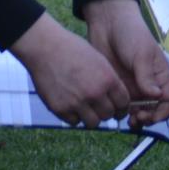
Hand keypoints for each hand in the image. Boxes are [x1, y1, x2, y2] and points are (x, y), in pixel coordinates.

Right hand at [11, 12, 130, 127]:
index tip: (117, 108)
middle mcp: (94, 93)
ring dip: (90, 116)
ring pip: (93, 123)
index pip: (123, 103)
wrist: (45, 47)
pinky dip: (74, 116)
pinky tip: (71, 104)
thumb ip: (109, 81)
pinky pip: (74, 122)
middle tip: (99, 107)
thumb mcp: (98, 60)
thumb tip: (116, 101)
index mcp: (107, 79)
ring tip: (85, 106)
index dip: (121, 107)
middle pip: (108, 115)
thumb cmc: (72, 50)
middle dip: (105, 112)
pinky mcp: (60, 108)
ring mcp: (77, 102)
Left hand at [85, 0, 168, 128]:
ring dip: (133, 118)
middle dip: (147, 118)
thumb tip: (157, 97)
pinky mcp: (116, 86)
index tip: (151, 117)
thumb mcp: (141, 54)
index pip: (167, 100)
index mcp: (160, 76)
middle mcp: (148, 84)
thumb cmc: (131, 34)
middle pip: (153, 110)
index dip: (162, 112)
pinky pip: (120, 105)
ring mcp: (132, 86)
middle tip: (136, 118)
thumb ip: (147, 76)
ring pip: (137, 111)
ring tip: (126, 119)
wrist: (107, 23)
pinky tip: (113, 110)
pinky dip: (119, 111)